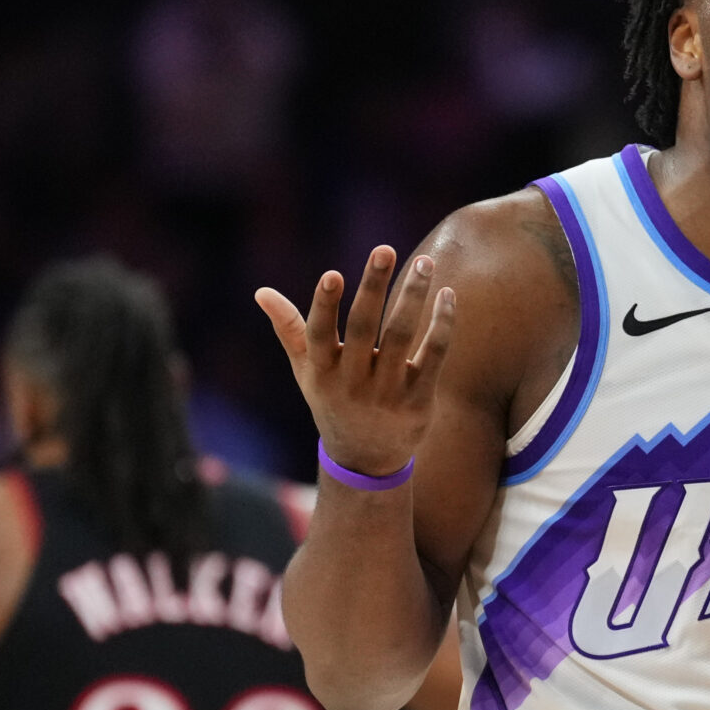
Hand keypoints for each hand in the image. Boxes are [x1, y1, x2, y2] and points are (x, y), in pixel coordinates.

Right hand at [256, 247, 456, 478]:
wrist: (366, 460)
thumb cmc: (333, 401)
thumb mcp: (307, 372)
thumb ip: (290, 329)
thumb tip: (261, 292)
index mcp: (322, 373)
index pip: (320, 335)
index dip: (324, 305)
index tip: (333, 274)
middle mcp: (353, 383)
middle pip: (364, 329)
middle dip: (373, 287)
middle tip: (384, 249)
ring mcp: (387, 393)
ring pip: (403, 337)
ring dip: (414, 296)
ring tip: (425, 262)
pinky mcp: (419, 400)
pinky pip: (434, 356)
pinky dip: (442, 325)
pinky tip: (447, 295)